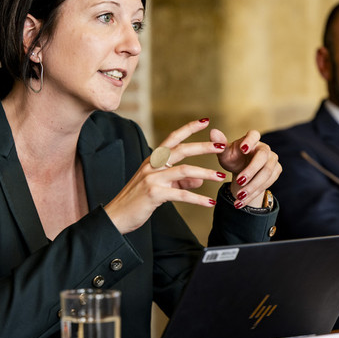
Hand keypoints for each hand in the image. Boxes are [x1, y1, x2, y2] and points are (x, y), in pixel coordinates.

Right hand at [104, 118, 227, 233]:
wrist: (116, 216)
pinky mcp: (154, 194)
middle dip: (204, 147)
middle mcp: (152, 165)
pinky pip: (181, 194)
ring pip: (185, 171)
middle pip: (181, 150)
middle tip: (221, 146)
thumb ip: (179, 182)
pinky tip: (209, 202)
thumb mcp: (159, 187)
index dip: (189, 128)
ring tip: (220, 177)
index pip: (172, 138)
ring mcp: (152, 178)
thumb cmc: (137, 201)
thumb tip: (199, 180)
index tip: (205, 121)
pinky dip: (198, 199)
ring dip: (205, 173)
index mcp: (153, 160)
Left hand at [211, 128, 281, 208]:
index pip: (254, 135)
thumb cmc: (233, 159)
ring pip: (266, 174)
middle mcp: (265, 148)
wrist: (242, 171)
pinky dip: (253, 194)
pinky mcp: (276, 171)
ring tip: (238, 197)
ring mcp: (272, 160)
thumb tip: (213, 131)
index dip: (250, 141)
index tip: (243, 148)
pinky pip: (267, 184)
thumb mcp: (224, 153)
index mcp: (252, 138)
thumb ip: (219, 144)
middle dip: (251, 171)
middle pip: (262, 158)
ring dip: (252, 187)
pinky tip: (241, 202)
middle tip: (239, 182)